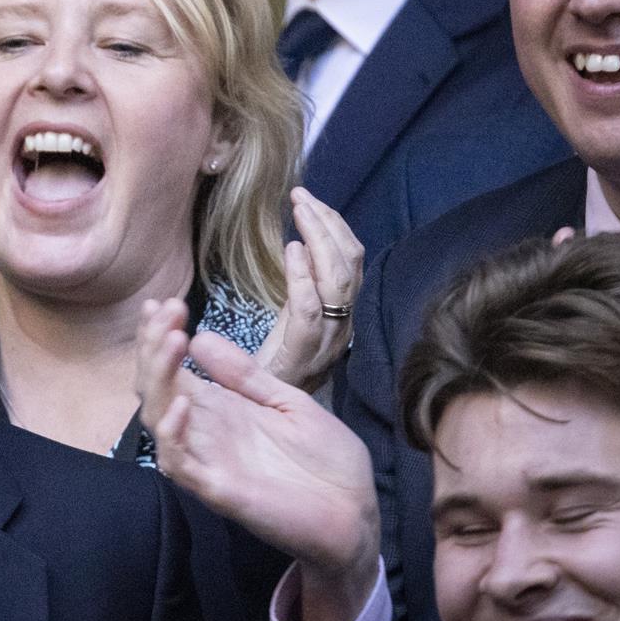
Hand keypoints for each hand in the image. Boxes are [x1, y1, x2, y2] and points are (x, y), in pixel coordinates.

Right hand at [138, 297, 378, 620]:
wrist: (358, 514)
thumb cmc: (327, 462)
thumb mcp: (290, 403)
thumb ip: (246, 376)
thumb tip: (202, 337)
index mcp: (221, 411)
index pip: (173, 370)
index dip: (159, 338)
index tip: (163, 302)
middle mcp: (205, 433)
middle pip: (155, 388)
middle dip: (152, 348)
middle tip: (165, 311)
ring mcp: (208, 461)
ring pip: (158, 419)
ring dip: (157, 378)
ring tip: (171, 340)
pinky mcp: (219, 490)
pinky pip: (179, 465)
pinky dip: (172, 434)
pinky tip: (183, 402)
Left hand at [256, 187, 363, 393]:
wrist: (268, 424)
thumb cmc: (274, 372)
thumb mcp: (289, 325)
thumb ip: (298, 290)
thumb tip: (295, 247)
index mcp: (340, 316)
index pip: (351, 263)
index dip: (335, 228)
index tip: (311, 200)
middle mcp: (342, 326)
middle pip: (349, 266)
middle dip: (329, 225)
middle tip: (302, 196)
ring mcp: (327, 341)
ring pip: (338, 282)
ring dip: (320, 240)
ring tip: (299, 209)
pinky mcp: (303, 355)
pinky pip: (310, 311)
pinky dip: (303, 278)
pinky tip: (292, 251)